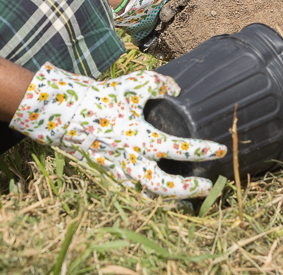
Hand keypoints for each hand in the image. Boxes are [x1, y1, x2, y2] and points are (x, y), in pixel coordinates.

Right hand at [9, 63, 226, 197]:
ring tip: (188, 198)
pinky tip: (161, 192)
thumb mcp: (130, 85)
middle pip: (165, 187)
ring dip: (171, 198)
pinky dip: (151, 194)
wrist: (63, 113)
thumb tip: (177, 90)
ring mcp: (118, 171)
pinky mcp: (108, 173)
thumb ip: (158, 84)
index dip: (202, 150)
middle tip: (207, 186)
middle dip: (189, 190)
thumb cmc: (99, 97)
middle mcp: (131, 161)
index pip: (179, 150)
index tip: (219, 148)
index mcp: (139, 138)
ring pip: (149, 195)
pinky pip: (134, 189)